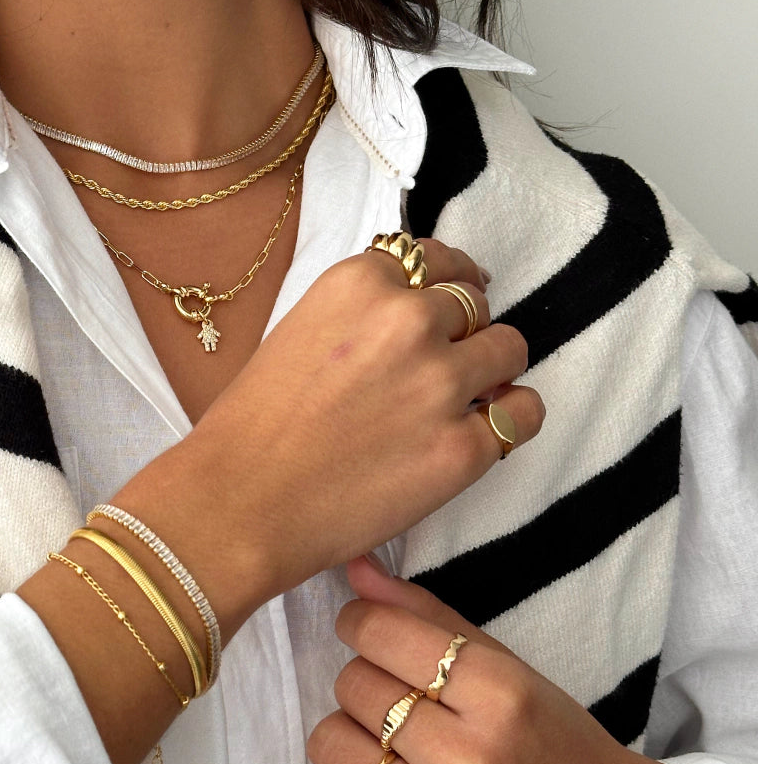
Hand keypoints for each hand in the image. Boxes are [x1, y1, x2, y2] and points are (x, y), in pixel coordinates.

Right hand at [119, 238, 544, 626]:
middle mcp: (408, 320)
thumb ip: (360, 313)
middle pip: (475, 302)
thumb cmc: (252, 427)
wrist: (237, 504)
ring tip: (470, 399)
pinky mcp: (463, 447)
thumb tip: (419, 315)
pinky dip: (513, 420)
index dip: (448, 283)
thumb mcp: (299, 330)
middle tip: (444, 366)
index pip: (436, 259)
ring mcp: (441, 383)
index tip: (451, 305)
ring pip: (510, 348)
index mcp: (360, 282)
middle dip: (465, 332)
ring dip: (494, 371)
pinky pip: (525, 414)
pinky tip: (486, 434)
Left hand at [288, 558, 658, 763]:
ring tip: (378, 740)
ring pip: (333, 748)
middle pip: (355, 688)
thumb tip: (354, 567)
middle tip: (393, 695)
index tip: (368, 630)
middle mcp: (471, 759)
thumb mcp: (505, 664)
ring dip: (343, 734)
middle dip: (364, 680)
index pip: (383, 634)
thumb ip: (425, 614)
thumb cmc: (554, 739)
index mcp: (499, 692)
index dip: (360, 622)